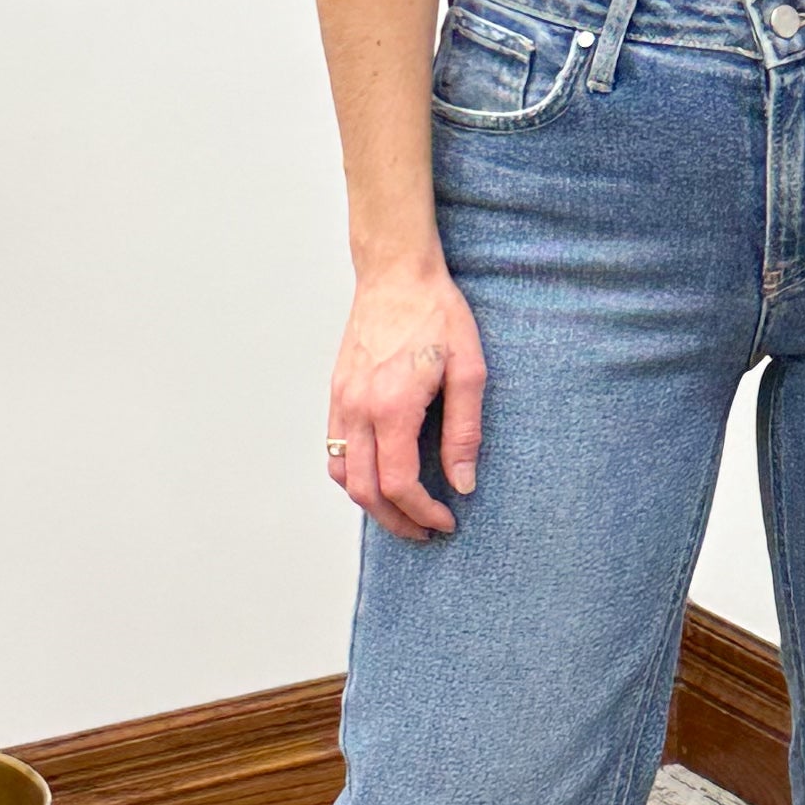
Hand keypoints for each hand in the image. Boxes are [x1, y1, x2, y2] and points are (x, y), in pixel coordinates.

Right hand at [327, 259, 488, 541]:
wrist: (396, 274)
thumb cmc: (436, 314)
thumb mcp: (469, 369)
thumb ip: (464, 431)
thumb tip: (462, 483)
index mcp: (391, 407)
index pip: (398, 484)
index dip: (423, 512)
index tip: (447, 521)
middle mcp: (357, 409)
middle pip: (364, 490)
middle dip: (396, 520)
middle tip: (426, 531)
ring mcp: (341, 401)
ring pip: (342, 474)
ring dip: (370, 503)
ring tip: (403, 512)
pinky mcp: (337, 393)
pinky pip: (335, 449)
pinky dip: (353, 475)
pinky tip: (380, 477)